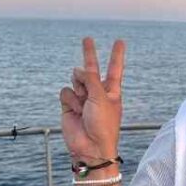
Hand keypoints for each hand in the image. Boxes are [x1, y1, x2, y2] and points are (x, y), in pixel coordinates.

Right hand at [59, 37, 123, 161]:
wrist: (90, 147)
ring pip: (75, 80)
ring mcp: (82, 98)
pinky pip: (66, 92)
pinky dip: (70, 100)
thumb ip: (90, 79)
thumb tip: (78, 70)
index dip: (116, 55)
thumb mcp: (101, 97)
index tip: (120, 41)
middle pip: (91, 69)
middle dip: (89, 54)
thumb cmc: (103, 124)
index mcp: (111, 91)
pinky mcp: (69, 106)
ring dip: (79, 88)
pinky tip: (76, 110)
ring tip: (84, 104)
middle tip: (87, 38)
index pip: (114, 69)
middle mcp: (97, 92)